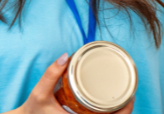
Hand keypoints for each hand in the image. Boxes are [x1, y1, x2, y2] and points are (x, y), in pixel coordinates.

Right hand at [9, 54, 134, 113]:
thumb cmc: (32, 110)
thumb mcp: (39, 92)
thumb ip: (51, 74)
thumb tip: (66, 55)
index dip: (126, 109)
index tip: (131, 94)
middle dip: (124, 108)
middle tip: (128, 90)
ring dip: (117, 112)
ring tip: (122, 95)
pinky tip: (111, 105)